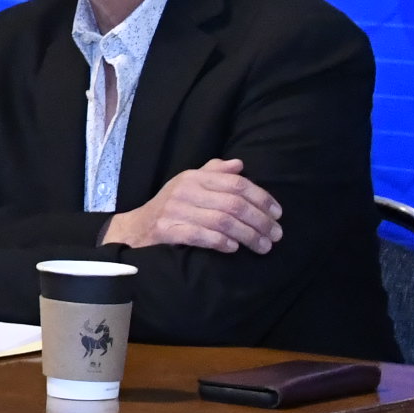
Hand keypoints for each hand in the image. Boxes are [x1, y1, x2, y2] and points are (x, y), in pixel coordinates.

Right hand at [103, 158, 281, 252]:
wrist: (135, 228)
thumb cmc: (169, 207)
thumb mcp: (189, 185)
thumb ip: (213, 173)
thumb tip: (239, 164)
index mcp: (194, 177)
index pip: (237, 183)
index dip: (262, 198)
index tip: (278, 214)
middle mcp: (185, 190)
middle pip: (234, 204)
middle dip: (260, 221)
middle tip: (276, 236)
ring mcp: (175, 210)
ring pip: (222, 221)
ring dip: (248, 235)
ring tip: (263, 247)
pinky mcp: (167, 230)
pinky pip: (201, 236)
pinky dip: (221, 242)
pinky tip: (233, 248)